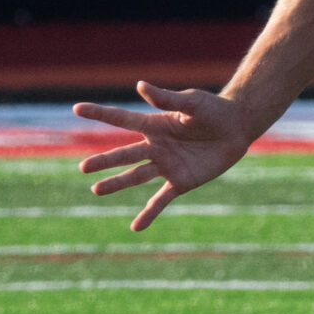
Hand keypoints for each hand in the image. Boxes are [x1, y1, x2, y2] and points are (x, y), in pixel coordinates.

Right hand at [73, 81, 262, 230]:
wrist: (236, 128)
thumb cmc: (213, 110)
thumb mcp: (191, 102)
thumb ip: (166, 98)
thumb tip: (139, 85)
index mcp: (154, 125)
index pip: (122, 119)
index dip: (100, 113)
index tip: (77, 108)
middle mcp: (155, 147)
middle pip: (124, 154)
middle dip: (105, 161)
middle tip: (83, 167)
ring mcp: (166, 165)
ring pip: (136, 176)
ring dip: (117, 184)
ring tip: (96, 190)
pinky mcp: (181, 181)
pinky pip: (161, 199)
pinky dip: (149, 213)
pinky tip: (135, 227)